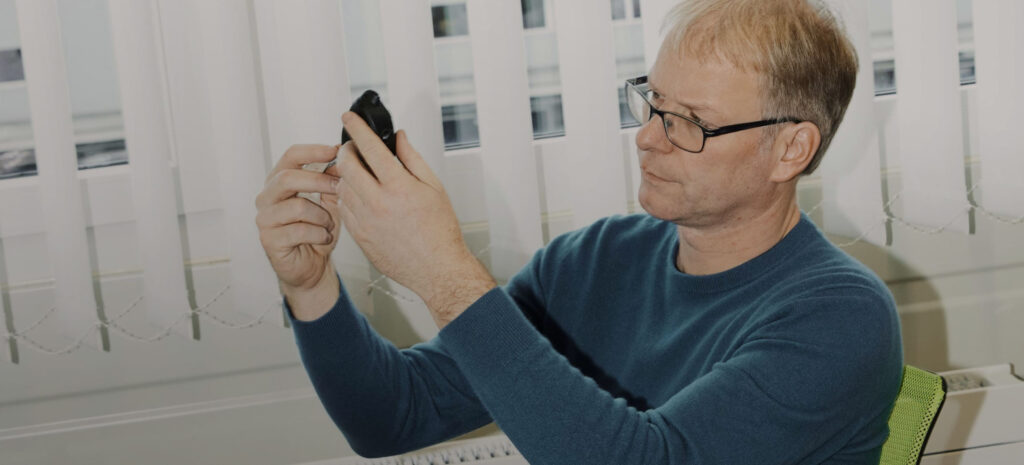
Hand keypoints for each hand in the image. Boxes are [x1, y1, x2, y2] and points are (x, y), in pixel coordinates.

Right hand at [255, 144, 342, 315]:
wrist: (312, 267)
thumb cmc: (318, 231)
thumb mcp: (329, 202)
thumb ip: (332, 180)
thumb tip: (344, 157)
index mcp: (279, 181)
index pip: (291, 156)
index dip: (313, 151)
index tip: (335, 150)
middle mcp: (267, 197)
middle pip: (288, 178)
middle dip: (319, 181)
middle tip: (340, 188)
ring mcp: (265, 219)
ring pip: (297, 206)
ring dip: (322, 216)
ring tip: (329, 225)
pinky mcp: (269, 240)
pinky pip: (300, 231)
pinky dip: (319, 234)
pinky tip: (324, 238)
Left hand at [335, 112, 494, 325]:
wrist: (437, 269)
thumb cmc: (440, 231)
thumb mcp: (434, 187)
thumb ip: (412, 158)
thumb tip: (399, 138)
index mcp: (399, 187)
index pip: (370, 148)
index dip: (357, 128)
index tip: (349, 117)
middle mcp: (378, 203)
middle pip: (346, 164)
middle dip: (346, 150)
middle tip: (353, 148)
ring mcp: (365, 221)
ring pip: (341, 186)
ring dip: (346, 174)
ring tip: (360, 174)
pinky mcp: (359, 237)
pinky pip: (343, 209)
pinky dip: (347, 197)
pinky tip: (360, 196)